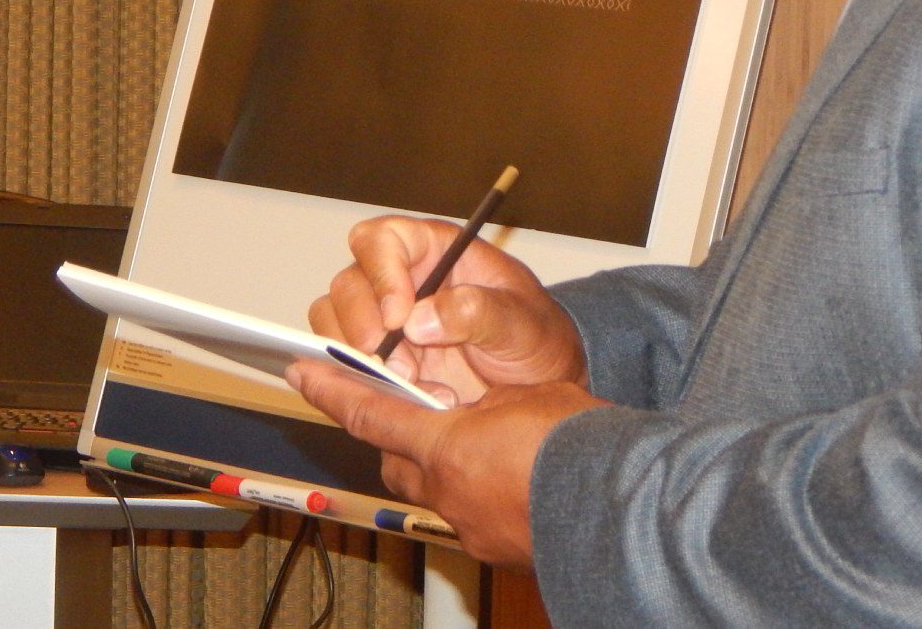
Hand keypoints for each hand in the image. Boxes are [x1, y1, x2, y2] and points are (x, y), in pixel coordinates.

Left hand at [289, 359, 604, 566]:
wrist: (621, 509)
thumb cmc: (578, 446)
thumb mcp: (526, 396)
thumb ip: (486, 403)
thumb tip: (479, 414)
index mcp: (446, 447)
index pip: (370, 413)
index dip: (331, 390)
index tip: (300, 372)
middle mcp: (447, 493)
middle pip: (395, 461)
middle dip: (393, 437)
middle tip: (405, 413)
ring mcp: (470, 528)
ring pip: (433, 492)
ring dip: (439, 468)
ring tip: (472, 447)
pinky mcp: (495, 549)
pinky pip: (468, 516)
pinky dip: (476, 495)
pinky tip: (507, 482)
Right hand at [309, 216, 586, 404]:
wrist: (537, 387)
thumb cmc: (535, 338)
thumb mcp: (522, 323)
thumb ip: (479, 312)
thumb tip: (420, 319)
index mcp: (433, 250)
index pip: (382, 239)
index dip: (381, 273)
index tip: (398, 317)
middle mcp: (398, 279)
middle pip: (348, 283)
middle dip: (361, 325)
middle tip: (391, 364)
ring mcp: (381, 319)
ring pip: (332, 322)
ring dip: (356, 358)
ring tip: (408, 385)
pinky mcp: (375, 359)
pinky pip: (339, 363)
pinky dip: (357, 384)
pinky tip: (401, 399)